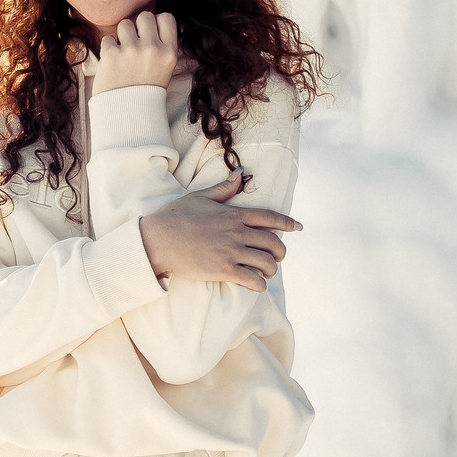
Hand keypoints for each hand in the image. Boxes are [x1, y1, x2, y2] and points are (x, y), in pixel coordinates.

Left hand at [91, 11, 177, 94]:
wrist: (127, 114)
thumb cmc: (145, 91)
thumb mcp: (164, 69)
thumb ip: (161, 47)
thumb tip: (153, 25)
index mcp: (169, 52)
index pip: (166, 18)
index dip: (157, 23)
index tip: (151, 33)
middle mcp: (152, 48)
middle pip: (145, 16)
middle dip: (138, 26)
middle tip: (134, 42)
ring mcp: (132, 50)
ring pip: (125, 24)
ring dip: (122, 36)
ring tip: (123, 53)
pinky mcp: (112, 54)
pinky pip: (108, 39)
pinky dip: (108, 49)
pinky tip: (113, 63)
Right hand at [137, 174, 299, 291]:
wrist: (157, 240)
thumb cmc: (175, 217)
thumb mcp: (201, 197)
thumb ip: (224, 188)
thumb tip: (240, 172)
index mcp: (233, 214)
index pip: (269, 218)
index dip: (288, 223)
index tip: (298, 227)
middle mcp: (237, 232)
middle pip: (273, 242)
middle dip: (280, 251)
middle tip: (278, 256)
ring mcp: (232, 252)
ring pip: (267, 262)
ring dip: (271, 269)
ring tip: (266, 272)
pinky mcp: (224, 270)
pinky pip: (253, 280)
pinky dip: (259, 284)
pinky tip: (256, 284)